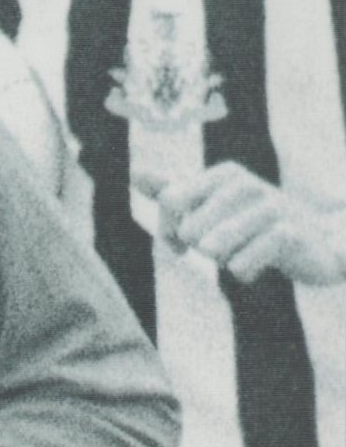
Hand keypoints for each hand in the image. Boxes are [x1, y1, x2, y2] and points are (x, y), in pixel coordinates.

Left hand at [142, 164, 345, 285]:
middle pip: (189, 230)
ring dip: (220, 260)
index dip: (167, 230)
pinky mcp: (287, 233)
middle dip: (199, 248)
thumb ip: (174, 190)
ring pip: (214, 247)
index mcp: (224, 175)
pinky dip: (241, 273)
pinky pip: (241, 265)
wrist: (309, 241)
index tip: (179, 243)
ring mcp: (270, 206)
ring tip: (238, 253)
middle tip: (223, 246)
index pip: (170, 201)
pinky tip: (252, 266)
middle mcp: (246, 184)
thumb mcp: (212, 203)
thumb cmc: (250, 223)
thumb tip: (135, 173)